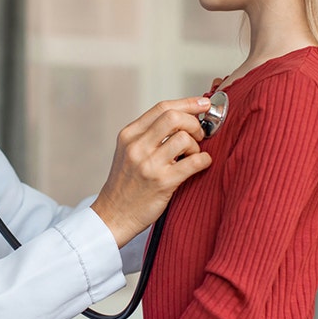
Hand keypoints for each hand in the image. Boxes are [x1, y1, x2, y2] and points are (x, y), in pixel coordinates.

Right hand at [91, 97, 212, 246]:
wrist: (113, 215)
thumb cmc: (125, 184)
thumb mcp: (128, 152)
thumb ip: (148, 134)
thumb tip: (182, 118)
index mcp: (129, 135)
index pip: (161, 108)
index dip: (187, 103)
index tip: (203, 103)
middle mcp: (137, 147)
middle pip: (174, 117)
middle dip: (194, 122)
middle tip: (199, 134)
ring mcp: (149, 165)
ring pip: (184, 138)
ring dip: (196, 145)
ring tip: (193, 154)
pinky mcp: (162, 182)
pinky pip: (194, 162)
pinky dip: (204, 160)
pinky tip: (202, 163)